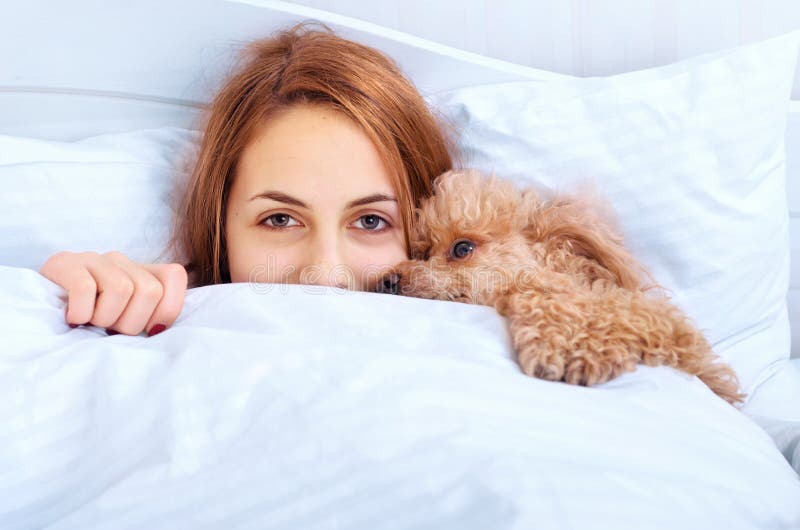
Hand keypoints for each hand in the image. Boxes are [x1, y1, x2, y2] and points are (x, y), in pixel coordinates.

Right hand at [39, 251, 187, 335]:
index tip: (149, 329)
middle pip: (149, 290)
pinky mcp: (65, 264)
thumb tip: (160, 329)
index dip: (167, 308)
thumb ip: (150, 318)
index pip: (174, 276)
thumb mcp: (127, 319)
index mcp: (142, 271)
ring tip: (91, 322)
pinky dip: (81, 312)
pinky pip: (85, 289)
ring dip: (105, 318)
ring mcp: (93, 259)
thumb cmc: (93, 318)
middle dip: (132, 322)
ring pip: (121, 289)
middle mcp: (121, 260)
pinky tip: (73, 318)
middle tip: (111, 328)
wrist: (41, 305)